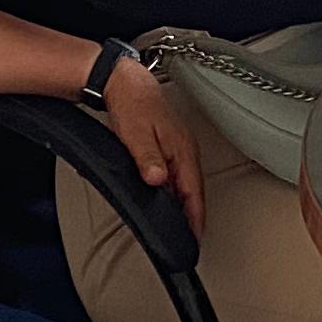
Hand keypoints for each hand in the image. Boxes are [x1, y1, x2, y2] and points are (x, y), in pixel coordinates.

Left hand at [97, 57, 204, 238]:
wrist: (126, 82)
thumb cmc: (133, 104)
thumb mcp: (136, 135)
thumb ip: (148, 159)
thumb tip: (158, 181)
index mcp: (183, 150)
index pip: (194, 193)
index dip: (195, 218)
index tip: (196, 237)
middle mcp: (185, 151)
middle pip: (193, 192)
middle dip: (193, 216)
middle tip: (189, 238)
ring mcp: (178, 149)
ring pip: (185, 184)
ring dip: (183, 205)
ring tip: (180, 225)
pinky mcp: (168, 147)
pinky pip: (176, 176)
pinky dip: (174, 192)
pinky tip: (166, 199)